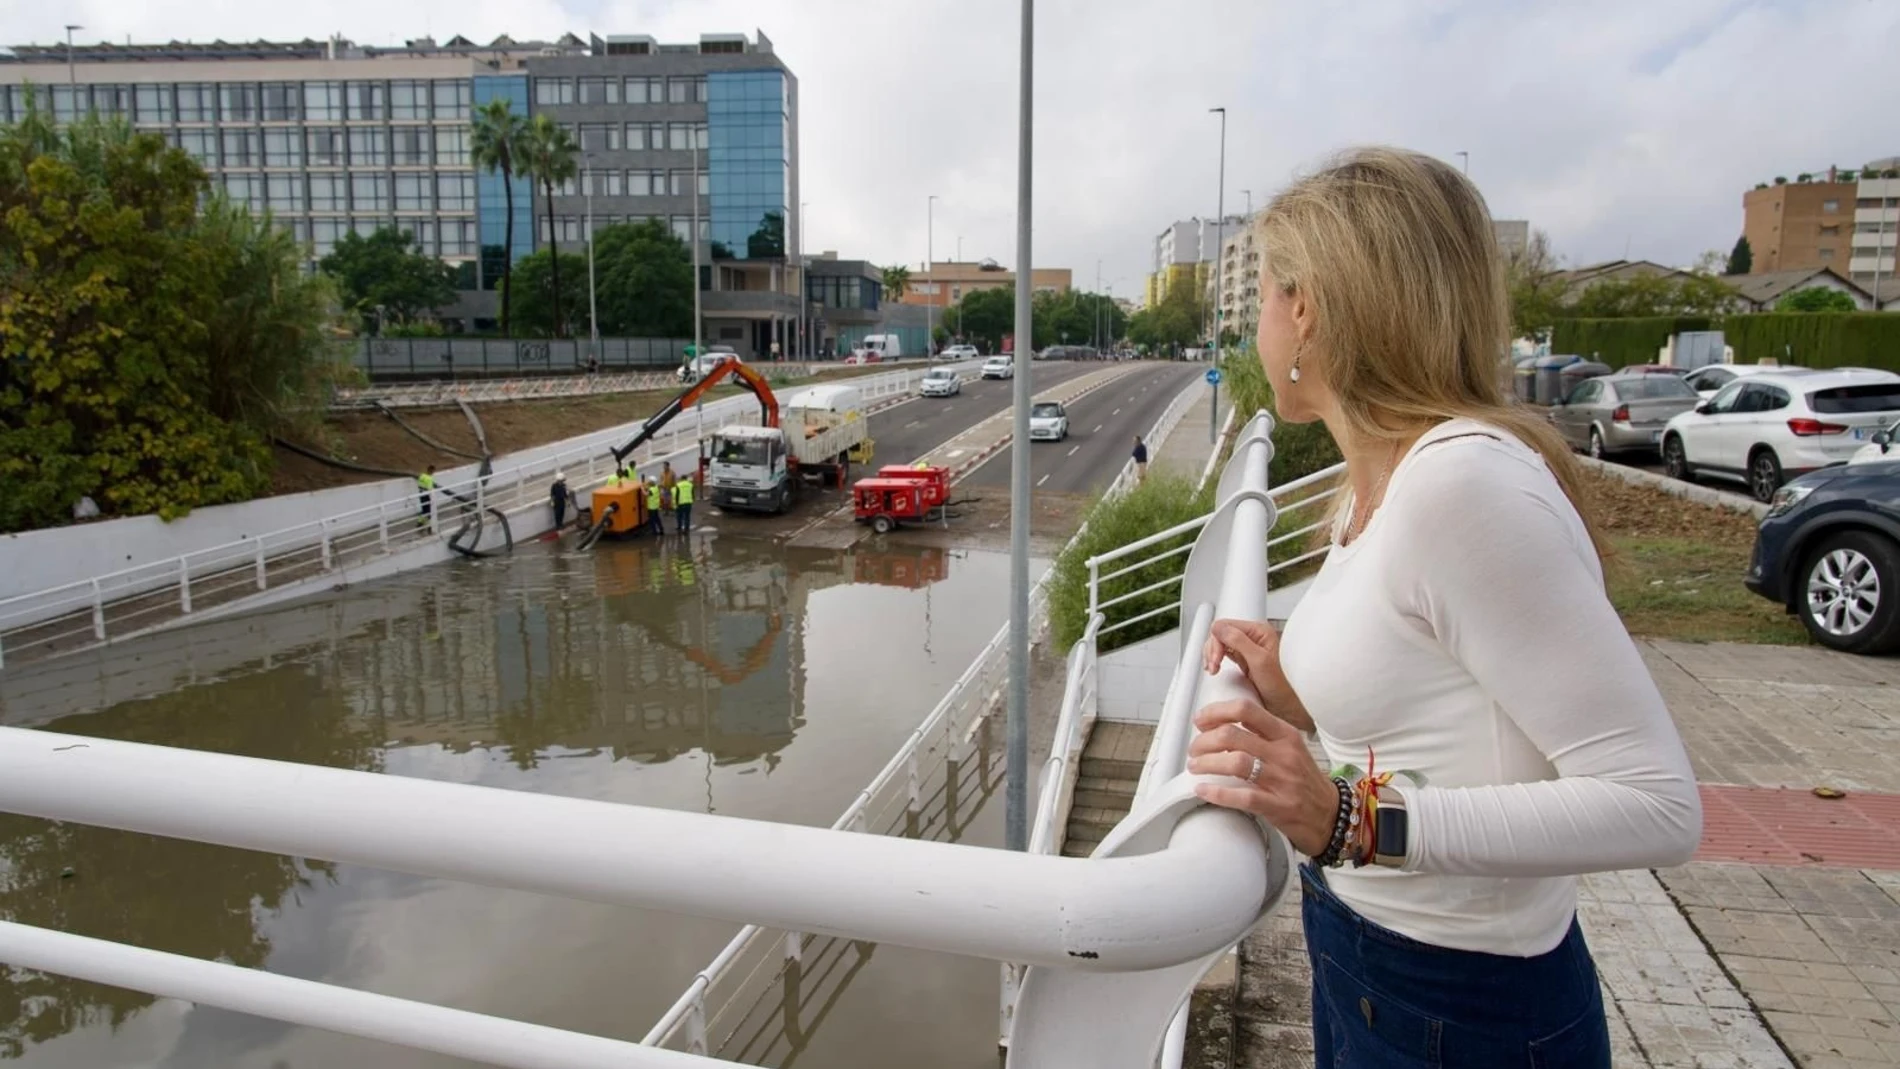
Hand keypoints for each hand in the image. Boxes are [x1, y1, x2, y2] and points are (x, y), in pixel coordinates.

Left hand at [1186, 699, 1338, 856]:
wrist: (1332, 815)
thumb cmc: (1304, 780)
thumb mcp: (1290, 748)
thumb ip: (1262, 734)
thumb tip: (1222, 725)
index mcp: (1285, 734)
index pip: (1246, 710)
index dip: (1216, 712)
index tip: (1200, 721)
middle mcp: (1284, 753)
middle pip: (1233, 736)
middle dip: (1204, 741)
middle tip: (1194, 750)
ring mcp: (1282, 780)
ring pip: (1234, 763)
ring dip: (1206, 763)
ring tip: (1194, 767)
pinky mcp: (1278, 806)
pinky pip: (1242, 797)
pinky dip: (1217, 793)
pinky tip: (1202, 790)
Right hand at [1201, 619, 1313, 732]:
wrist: (1293, 706)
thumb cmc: (1284, 686)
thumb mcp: (1260, 662)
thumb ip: (1239, 641)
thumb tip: (1219, 628)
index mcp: (1259, 631)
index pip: (1225, 626)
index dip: (1216, 643)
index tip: (1216, 660)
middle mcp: (1253, 638)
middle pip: (1220, 635)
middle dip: (1213, 650)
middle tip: (1214, 668)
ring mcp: (1248, 650)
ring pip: (1221, 644)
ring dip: (1213, 656)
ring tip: (1214, 670)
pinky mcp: (1245, 662)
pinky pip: (1225, 655)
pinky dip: (1217, 661)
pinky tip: (1217, 670)